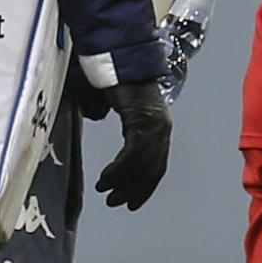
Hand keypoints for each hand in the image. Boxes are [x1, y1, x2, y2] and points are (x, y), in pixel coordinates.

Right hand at [94, 79, 172, 210]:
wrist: (115, 59)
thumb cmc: (111, 79)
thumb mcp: (113, 105)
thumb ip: (112, 121)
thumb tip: (99, 123)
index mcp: (158, 126)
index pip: (157, 165)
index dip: (145, 186)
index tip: (133, 203)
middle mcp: (162, 128)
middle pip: (152, 169)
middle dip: (135, 190)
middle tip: (117, 203)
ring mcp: (155, 124)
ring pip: (142, 165)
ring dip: (123, 183)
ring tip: (107, 194)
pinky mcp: (143, 121)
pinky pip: (133, 154)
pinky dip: (119, 170)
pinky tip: (106, 179)